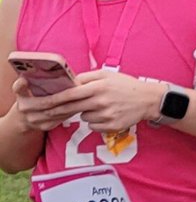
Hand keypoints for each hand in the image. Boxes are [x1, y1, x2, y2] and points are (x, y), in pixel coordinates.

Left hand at [13, 70, 157, 131]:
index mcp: (98, 87)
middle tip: (48, 111)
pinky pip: (92, 125)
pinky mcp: (111, 126)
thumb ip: (86, 77)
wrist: (149, 99)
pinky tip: (106, 114)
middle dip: (58, 110)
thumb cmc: (125, 85)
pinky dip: (95, 121)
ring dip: (85, 113)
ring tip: (100, 106)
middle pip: (71, 108)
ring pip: (83, 117)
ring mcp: (106, 115)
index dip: (53, 98)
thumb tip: (67, 83)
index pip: (69, 94)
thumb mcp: (107, 75)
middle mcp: (101, 101)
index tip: (41, 101)